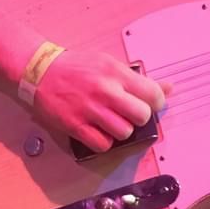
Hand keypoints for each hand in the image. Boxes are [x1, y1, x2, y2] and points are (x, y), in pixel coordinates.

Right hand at [30, 48, 169, 152]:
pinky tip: (98, 130)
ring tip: (111, 121)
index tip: (149, 104)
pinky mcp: (75, 125)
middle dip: (139, 118)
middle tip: (130, 114)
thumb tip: (168, 88)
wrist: (41, 71)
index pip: (153, 94)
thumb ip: (138, 79)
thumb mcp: (110, 64)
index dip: (156, 103)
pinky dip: (104, 141)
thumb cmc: (78, 67)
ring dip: (121, 130)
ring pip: (124, 132)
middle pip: (141, 116)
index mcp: (116, 73)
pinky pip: (103, 144)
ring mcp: (90, 110)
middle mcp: (105, 91)